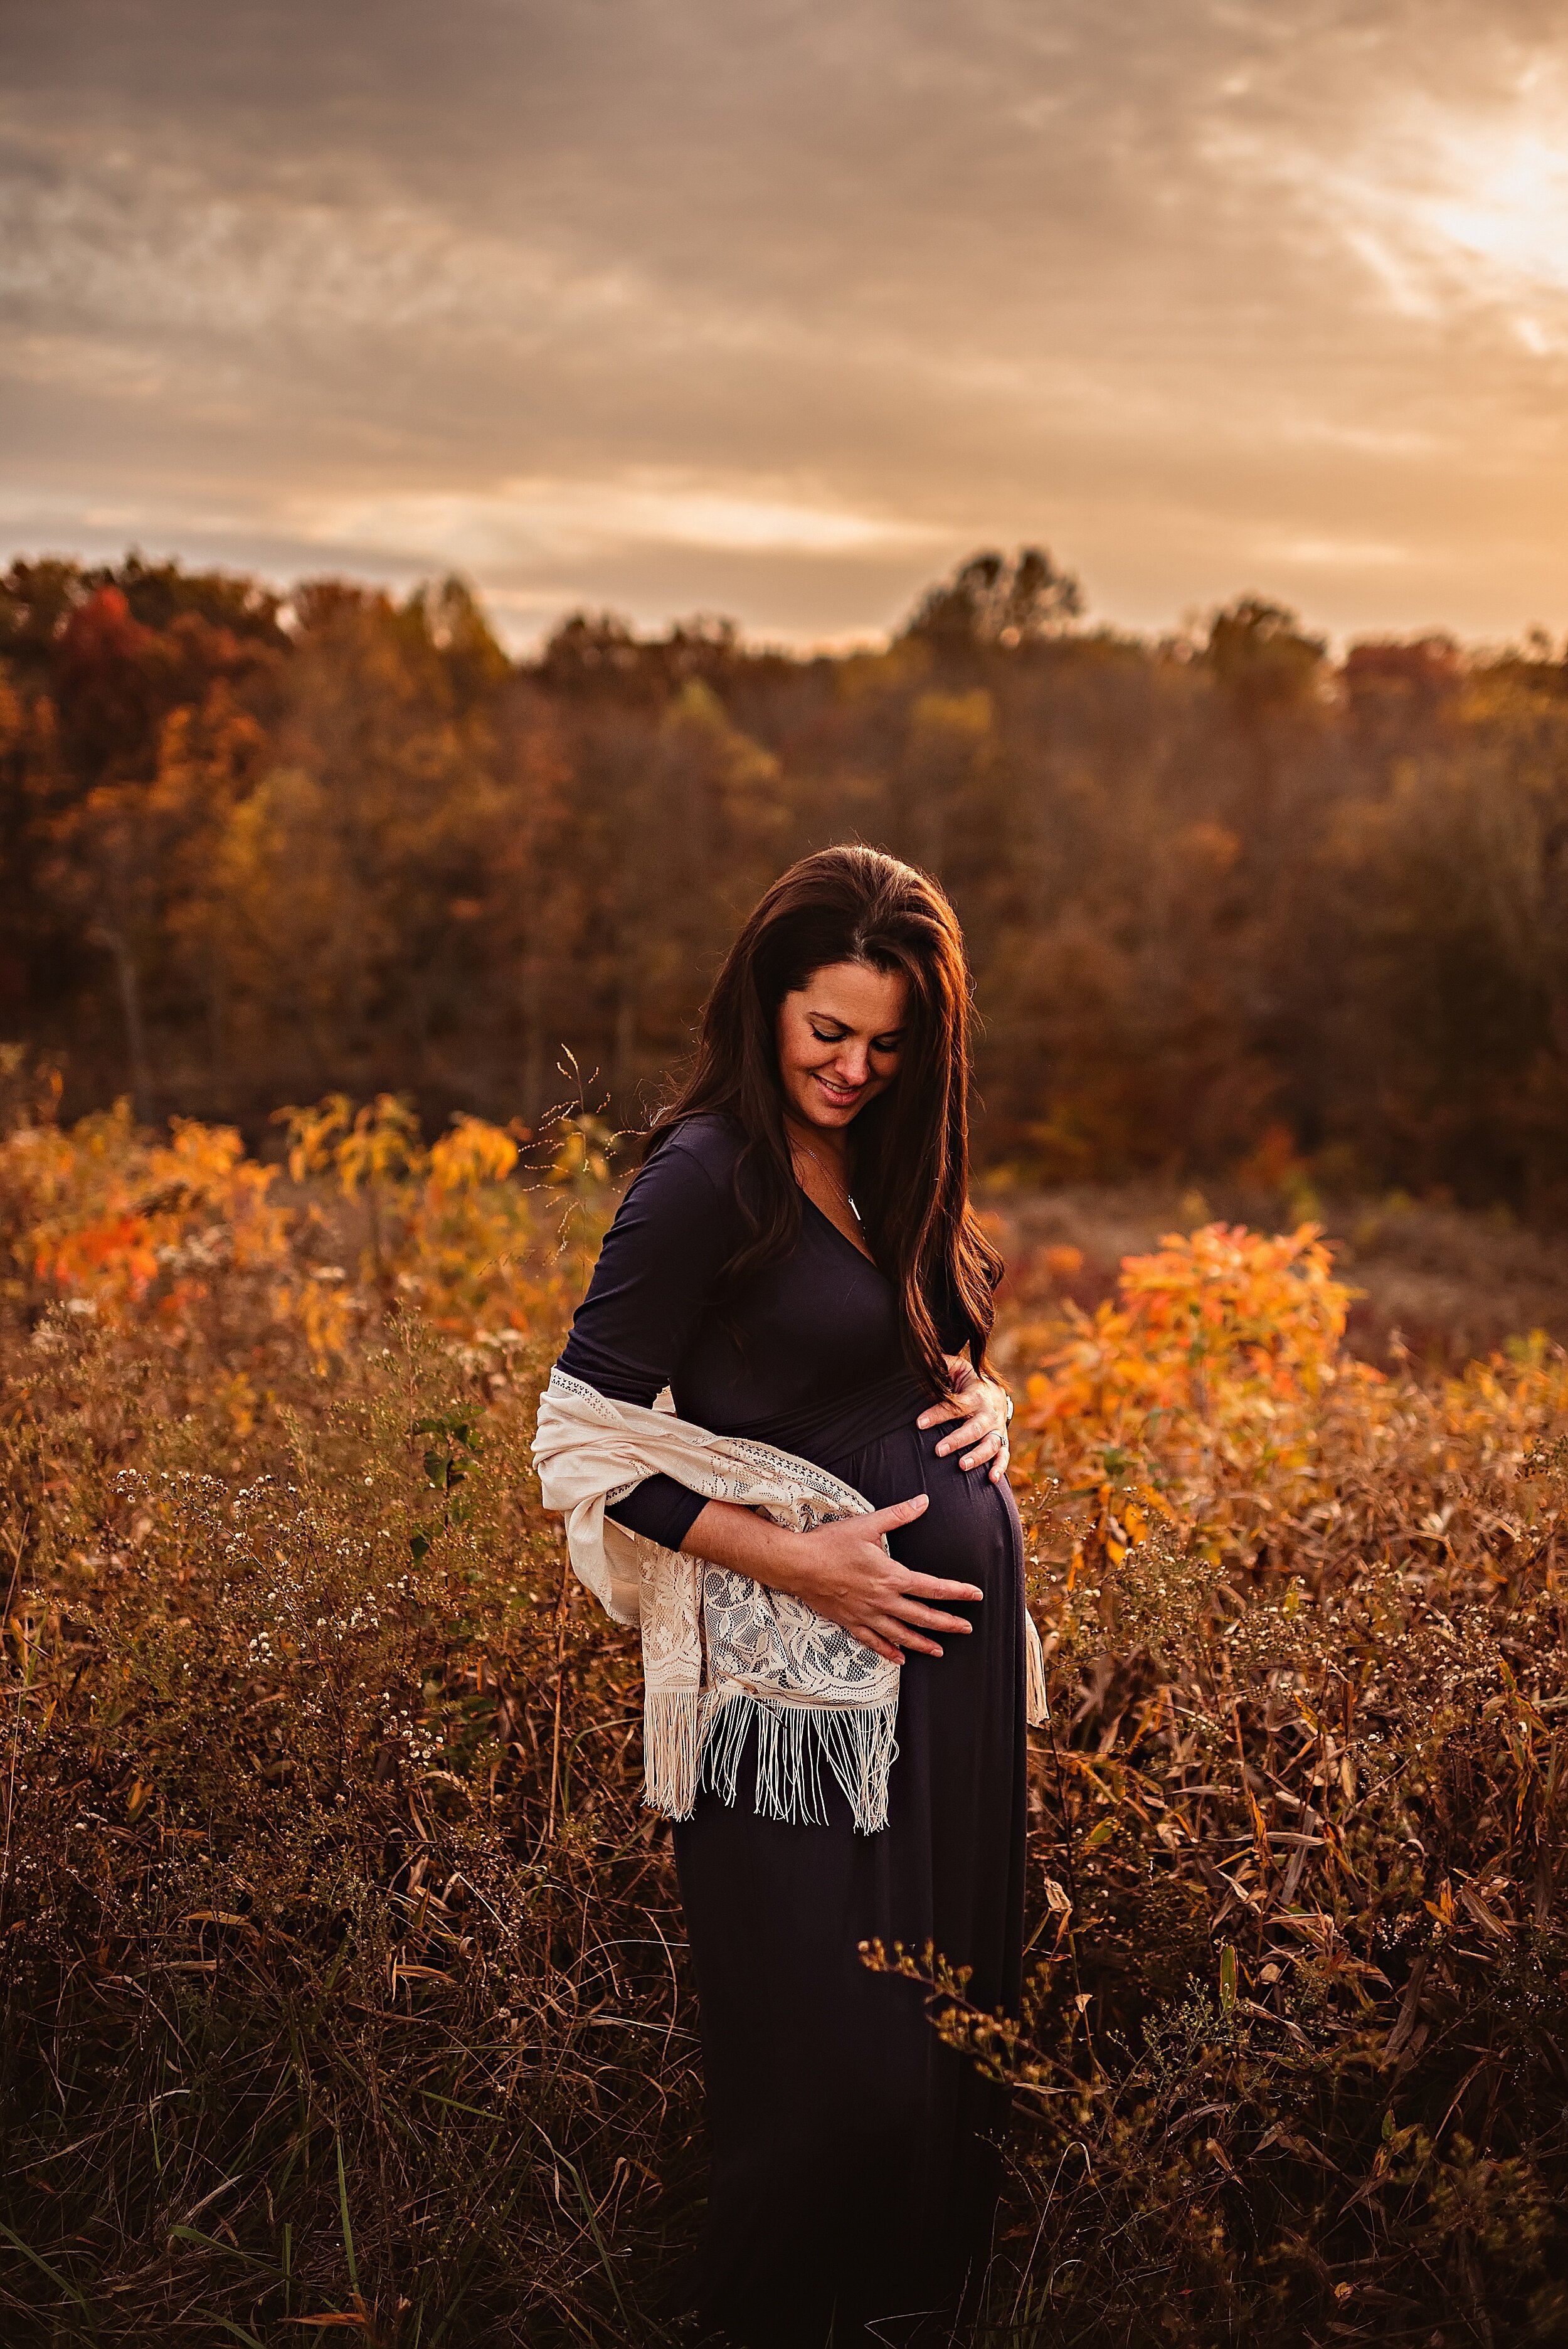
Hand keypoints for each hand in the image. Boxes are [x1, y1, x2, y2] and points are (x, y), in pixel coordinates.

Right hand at [785, 1494, 982, 1664]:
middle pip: (922, 1616)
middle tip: (966, 1628)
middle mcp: (882, 1600)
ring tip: (939, 1651)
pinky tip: (899, 1659)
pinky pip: (873, 1641)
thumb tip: (923, 1501)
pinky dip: (888, 1651)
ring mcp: (866, 1614)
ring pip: (901, 1634)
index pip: (932, 1587)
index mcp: (891, 1576)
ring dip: (922, 1643)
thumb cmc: (831, 1543)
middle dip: (947, 1623)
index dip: (957, 1592)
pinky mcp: (850, 1621)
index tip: (975, 1595)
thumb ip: (899, 1515)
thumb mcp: (867, 1524)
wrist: (798, 1564)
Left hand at [917, 1359, 1011, 1482]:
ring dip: (977, 1456)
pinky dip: (1000, 1468)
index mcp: (975, 1395)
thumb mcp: (958, 1369)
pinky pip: (1004, 1456)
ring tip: (961, 1466)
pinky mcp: (1002, 1441)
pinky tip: (991, 1480)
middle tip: (938, 1450)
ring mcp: (997, 1429)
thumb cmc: (968, 1383)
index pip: (955, 1406)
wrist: (995, 1394)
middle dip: (957, 1440)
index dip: (937, 1414)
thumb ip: (942, 1364)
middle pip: (974, 1428)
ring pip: (991, 1444)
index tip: (919, 1424)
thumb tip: (921, 1355)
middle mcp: (988, 1414)